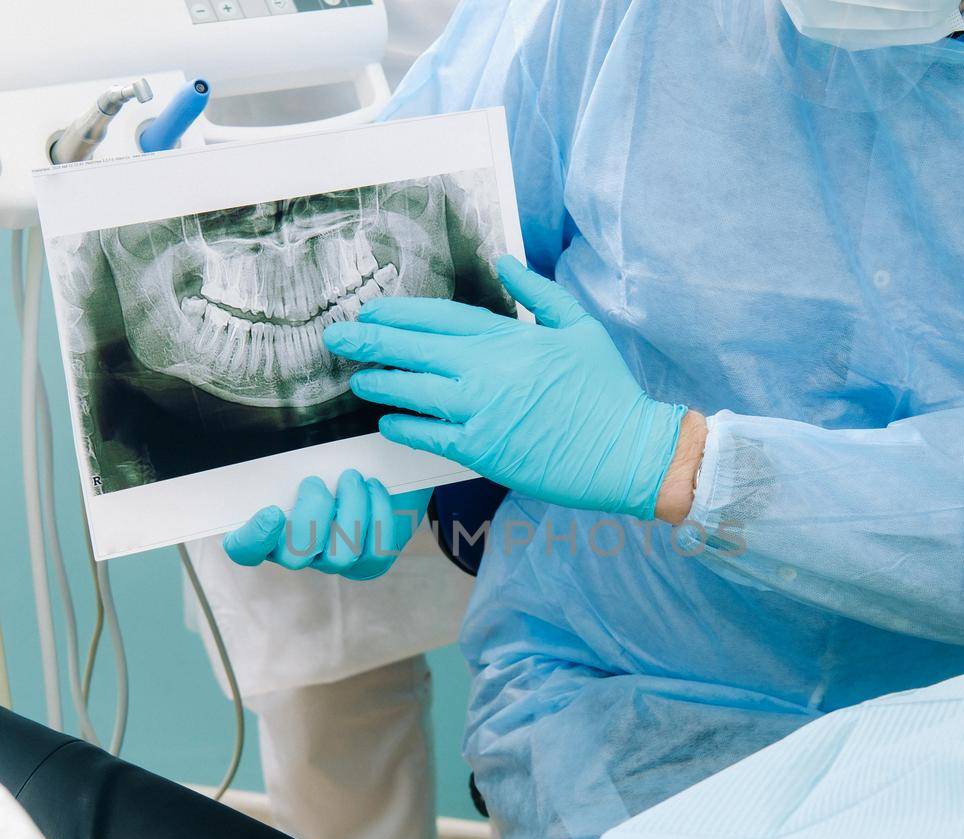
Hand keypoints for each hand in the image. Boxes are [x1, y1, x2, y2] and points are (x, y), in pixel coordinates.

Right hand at [222, 471, 429, 580]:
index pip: (246, 550)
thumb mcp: (307, 456)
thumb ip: (289, 458)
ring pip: (339, 556)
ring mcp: (335, 560)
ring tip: (353, 478)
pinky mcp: (370, 562)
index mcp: (271, 527)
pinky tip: (374, 488)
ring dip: (350, 511)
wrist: (380, 470)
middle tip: (317, 482)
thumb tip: (278, 431)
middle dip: (311, 516)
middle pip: (295, 556)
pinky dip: (378, 516)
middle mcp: (301, 551)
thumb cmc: (331, 461)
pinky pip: (375, 552)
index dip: (254, 539)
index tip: (272, 511)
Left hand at [326, 257, 687, 520]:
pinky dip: (406, 428)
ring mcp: (483, 412)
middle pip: (415, 349)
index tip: (372, 310)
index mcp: (510, 338)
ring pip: (415, 392)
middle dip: (371, 340)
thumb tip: (502, 261)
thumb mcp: (578, 326)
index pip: (440, 317)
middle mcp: (488, 371)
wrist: (627, 450)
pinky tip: (388, 423)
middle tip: (336, 337)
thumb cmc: (607, 391)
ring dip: (381, 384)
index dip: (399, 313)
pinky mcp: (484, 451)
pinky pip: (431, 436)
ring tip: (357, 379)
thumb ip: (537, 291)